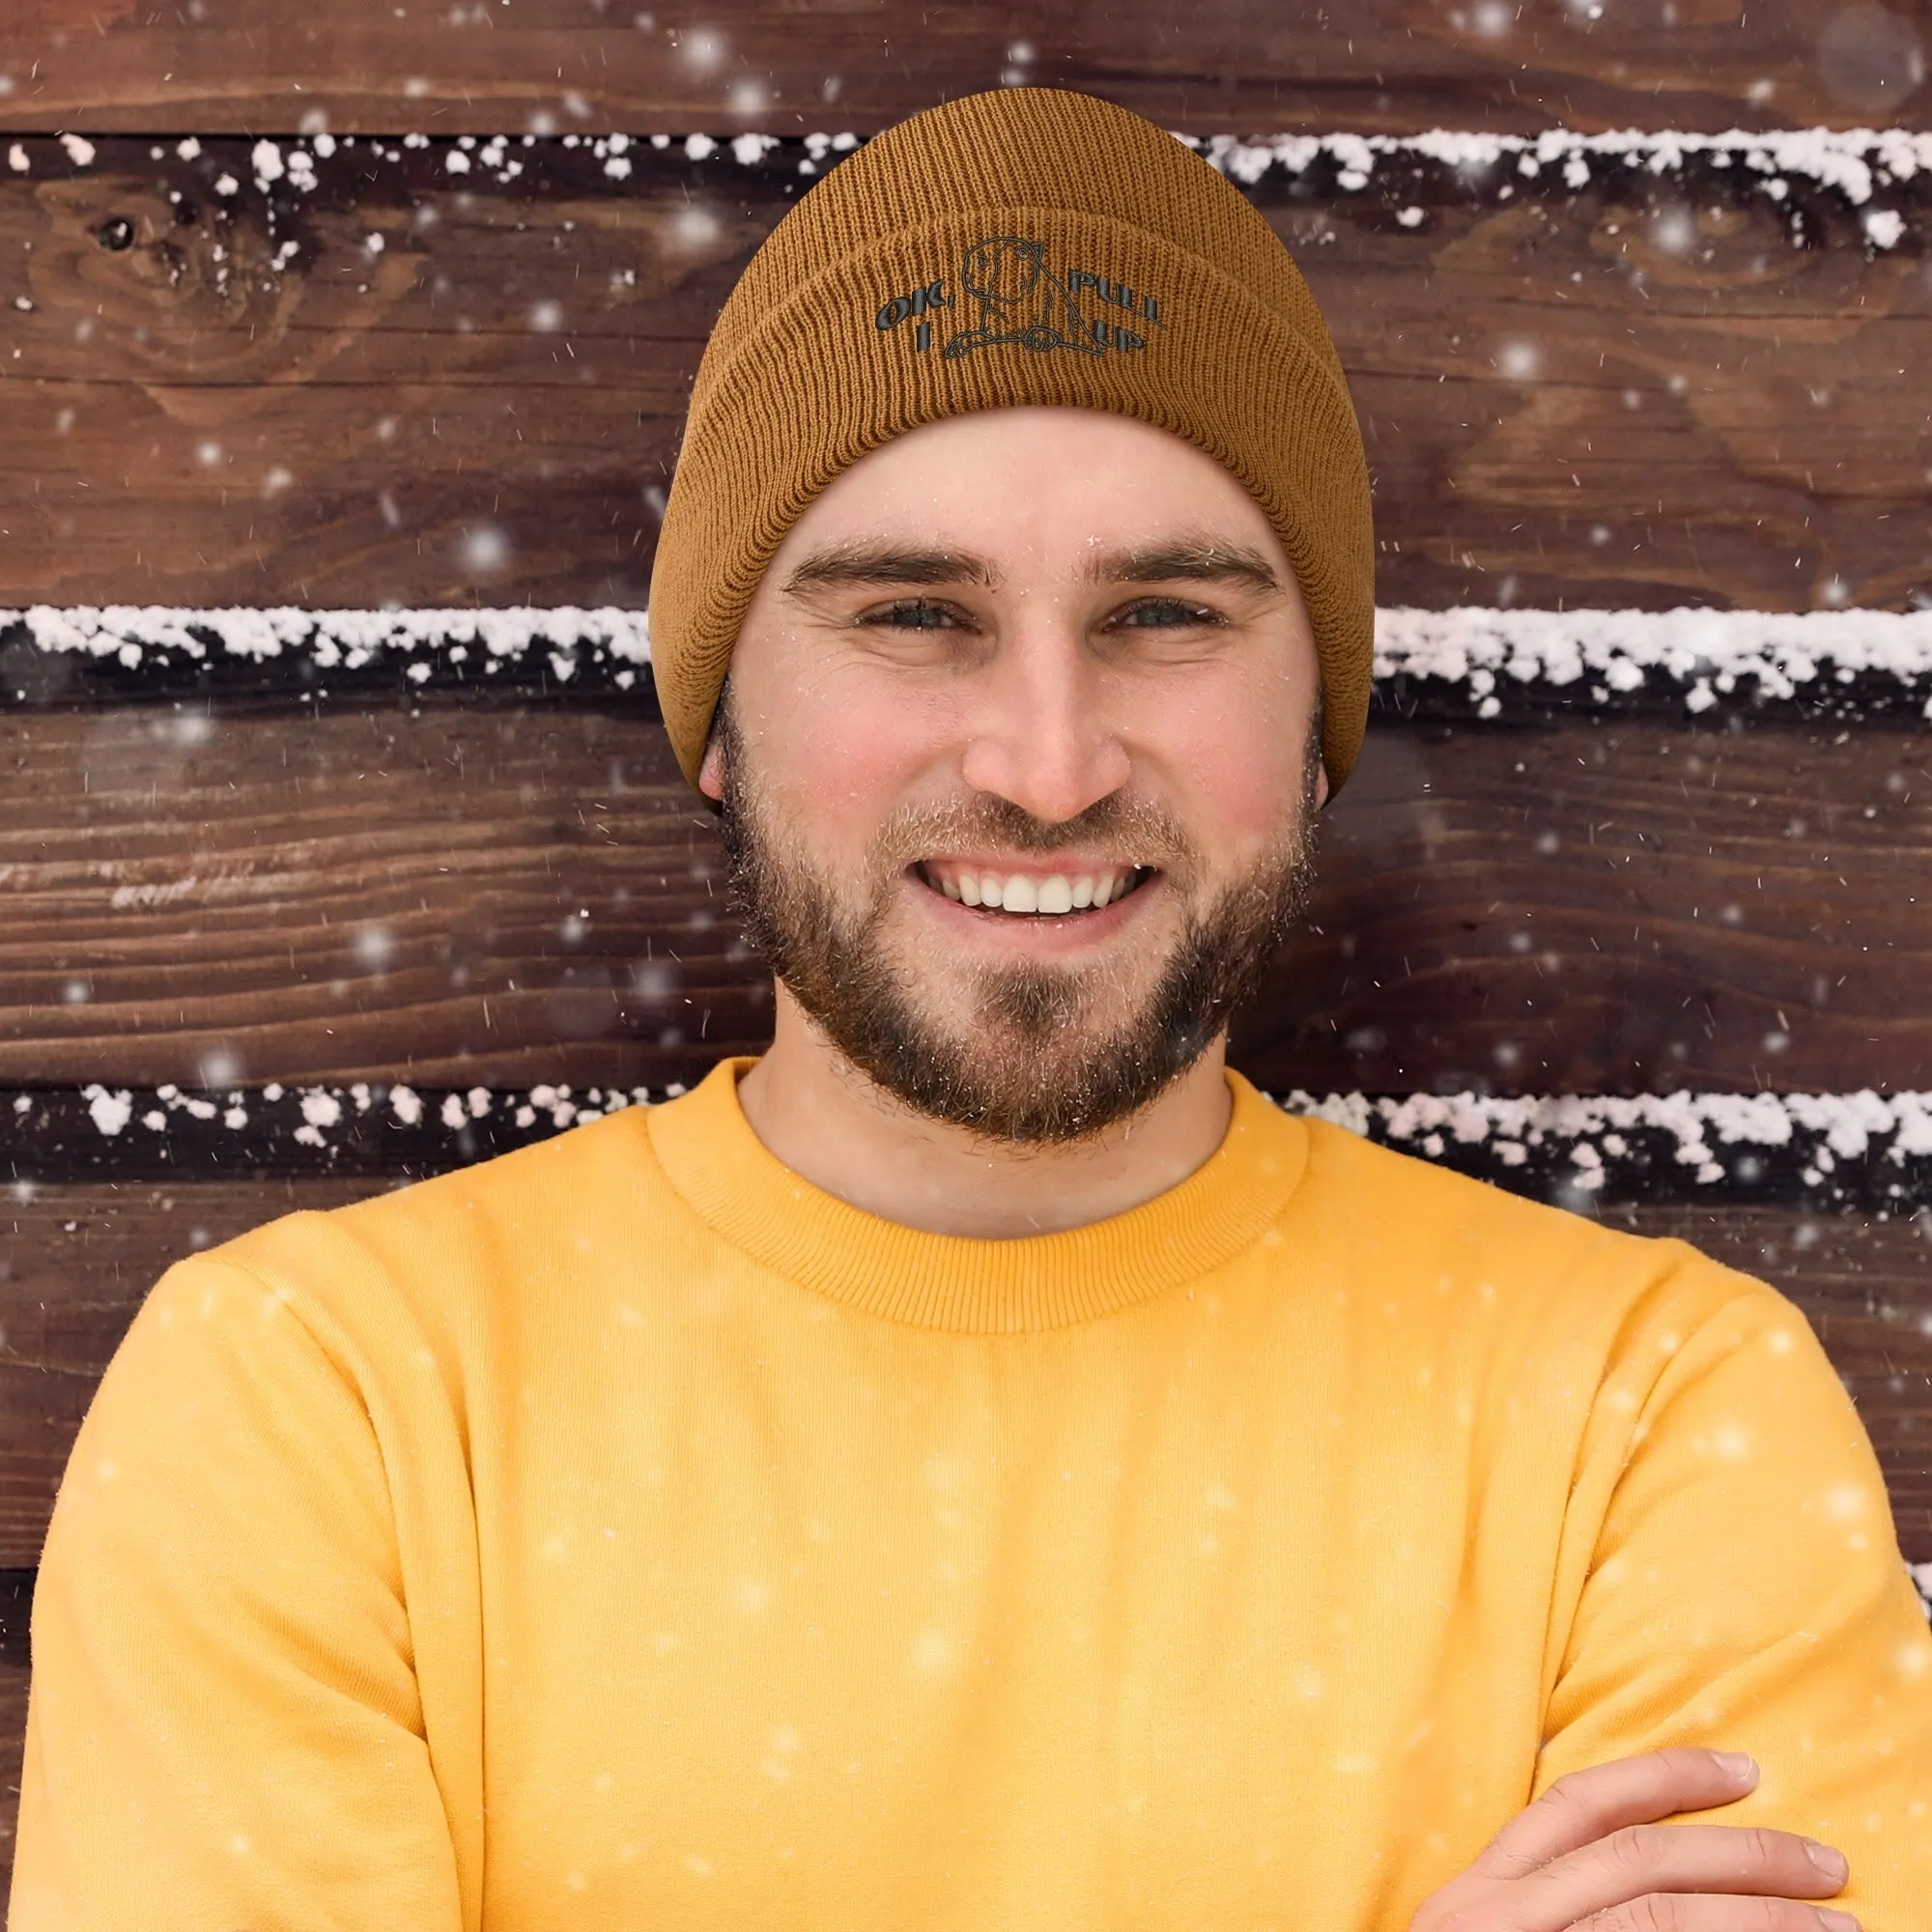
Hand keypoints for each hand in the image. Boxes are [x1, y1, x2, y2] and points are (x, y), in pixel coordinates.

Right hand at [1410, 1747, 1855, 1930]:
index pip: (1577, 1805)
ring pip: (1662, 1917)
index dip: (1663, 1777)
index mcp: (1479, 1895)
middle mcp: (1498, 1919)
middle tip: (1825, 1863)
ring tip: (1836, 1928)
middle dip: (1744, 1855)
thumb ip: (1552, 1908)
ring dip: (1761, 1919)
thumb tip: (1673, 1883)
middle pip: (1637, 1859)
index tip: (1742, 1772)